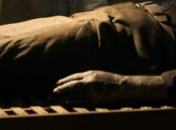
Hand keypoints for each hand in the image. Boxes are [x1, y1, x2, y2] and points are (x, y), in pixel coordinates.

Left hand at [52, 70, 168, 106]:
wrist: (121, 86)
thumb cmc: (108, 79)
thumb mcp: (96, 74)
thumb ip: (86, 77)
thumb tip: (75, 81)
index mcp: (89, 74)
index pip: (73, 77)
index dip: (64, 81)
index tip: (57, 83)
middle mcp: (89, 81)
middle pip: (72, 85)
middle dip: (62, 88)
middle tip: (54, 91)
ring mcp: (92, 90)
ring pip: (75, 94)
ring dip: (66, 95)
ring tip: (59, 97)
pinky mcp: (95, 98)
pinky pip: (82, 101)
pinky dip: (74, 101)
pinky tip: (69, 102)